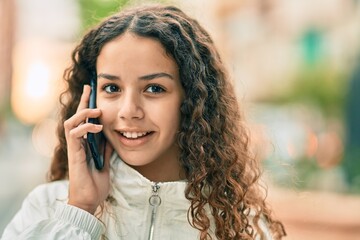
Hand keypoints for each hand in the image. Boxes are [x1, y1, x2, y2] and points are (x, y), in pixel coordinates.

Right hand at [64, 85, 112, 213]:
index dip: (87, 105)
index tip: (91, 90)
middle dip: (82, 101)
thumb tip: (110, 135)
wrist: (90, 200)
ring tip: (97, 111)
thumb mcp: (105, 161)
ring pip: (71, 123)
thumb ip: (105, 149)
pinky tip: (97, 127)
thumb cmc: (95, 184)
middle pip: (75, 117)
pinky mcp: (74, 154)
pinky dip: (85, 128)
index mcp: (85, 144)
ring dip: (83, 114)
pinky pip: (75, 135)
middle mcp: (78, 143)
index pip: (84, 120)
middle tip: (89, 88)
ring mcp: (74, 148)